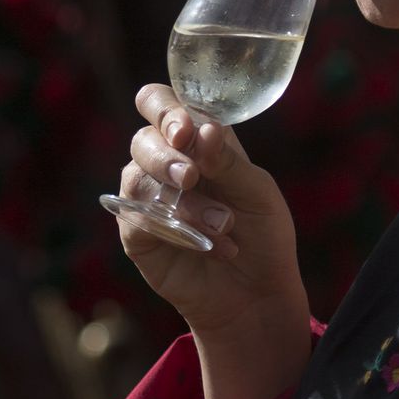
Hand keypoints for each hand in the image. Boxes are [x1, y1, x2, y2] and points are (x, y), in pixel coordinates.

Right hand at [116, 85, 304, 339]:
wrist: (257, 293)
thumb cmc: (263, 235)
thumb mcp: (258, 193)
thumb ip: (229, 161)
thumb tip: (203, 129)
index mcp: (197, 143)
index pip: (162, 105)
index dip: (166, 110)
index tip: (185, 131)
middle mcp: (166, 164)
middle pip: (143, 138)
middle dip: (166, 156)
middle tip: (190, 177)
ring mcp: (147, 199)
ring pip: (138, 178)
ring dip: (184, 202)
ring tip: (222, 226)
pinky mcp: (136, 233)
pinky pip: (136, 216)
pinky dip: (172, 227)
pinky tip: (203, 245)